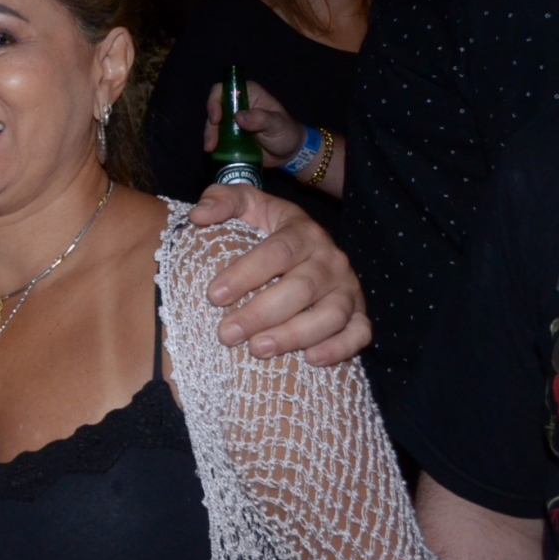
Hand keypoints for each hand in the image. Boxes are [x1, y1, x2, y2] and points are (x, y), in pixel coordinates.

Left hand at [188, 183, 370, 366]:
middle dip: (261, 314)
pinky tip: (310, 359)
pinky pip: (359, 333)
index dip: (246, 274)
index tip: (214, 295)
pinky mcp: (358, 312)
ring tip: (258, 349)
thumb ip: (222, 200)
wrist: (303, 244)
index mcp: (302, 231)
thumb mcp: (245, 203)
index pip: (278, 252)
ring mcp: (348, 288)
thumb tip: (199, 215)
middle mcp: (330, 259)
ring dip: (294, 335)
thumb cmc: (265, 227)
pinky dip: (339, 348)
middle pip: (300, 288)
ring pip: (331, 315)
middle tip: (227, 334)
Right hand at [203, 80, 307, 168]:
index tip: (216, 119)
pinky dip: (213, 143)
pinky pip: (217, 136)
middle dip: (211, 124)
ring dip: (210, 135)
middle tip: (212, 141)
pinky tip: (212, 152)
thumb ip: (261, 119)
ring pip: (214, 124)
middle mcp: (238, 104)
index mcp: (249, 94)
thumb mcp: (278, 125)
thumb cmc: (287, 133)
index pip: (225, 89)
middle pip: (215, 107)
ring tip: (210, 149)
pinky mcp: (230, 135)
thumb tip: (238, 117)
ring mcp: (233, 121)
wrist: (290, 153)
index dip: (215, 101)